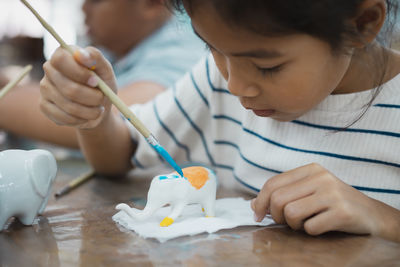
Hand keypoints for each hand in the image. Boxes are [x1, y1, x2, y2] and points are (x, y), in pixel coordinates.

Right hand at [40, 46, 117, 128]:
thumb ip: (95, 57)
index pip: (60, 59)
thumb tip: (81, 55)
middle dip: (91, 97)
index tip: (95, 81)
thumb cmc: (102, 84)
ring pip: (68, 105)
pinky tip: (87, 115)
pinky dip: (81, 119)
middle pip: (67, 87)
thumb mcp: (105, 70)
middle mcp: (49, 69)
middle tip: (102, 98)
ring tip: (99, 108)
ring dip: (90, 111)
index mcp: (62, 54)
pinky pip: (63, 117)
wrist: (99, 106)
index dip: (79, 73)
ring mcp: (44, 88)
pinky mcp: (44, 106)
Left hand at [251, 163, 398, 238]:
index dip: (260, 201)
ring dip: (293, 225)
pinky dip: (311, 231)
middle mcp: (321, 178)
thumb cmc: (333, 203)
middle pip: (278, 199)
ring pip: (291, 213)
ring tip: (305, 223)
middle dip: (276, 215)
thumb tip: (253, 204)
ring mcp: (332, 194)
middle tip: (286, 222)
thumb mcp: (309, 191)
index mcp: (310, 170)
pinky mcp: (342, 212)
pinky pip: (310, 227)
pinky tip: (321, 226)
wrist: (371, 214)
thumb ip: (283, 194)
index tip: (258, 215)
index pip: (273, 183)